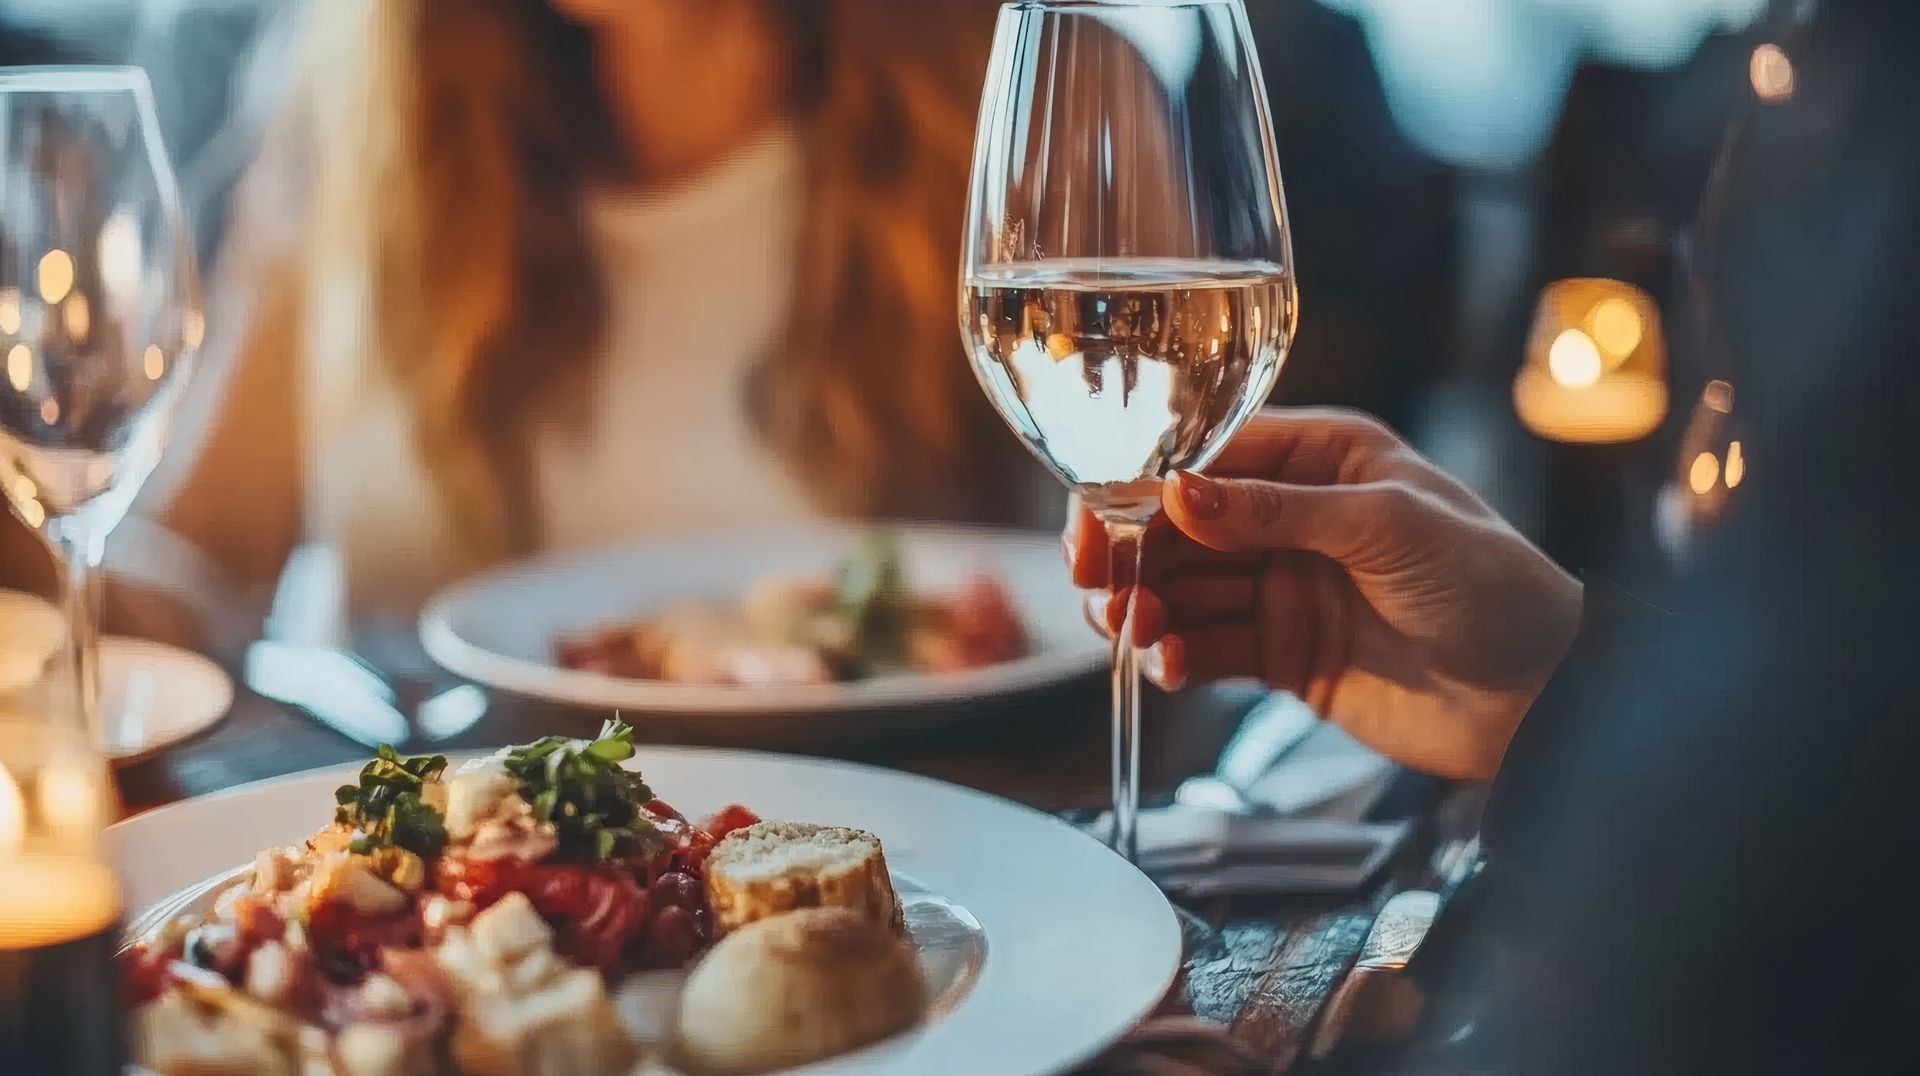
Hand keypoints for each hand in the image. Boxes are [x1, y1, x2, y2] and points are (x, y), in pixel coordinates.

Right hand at [1066, 408, 1582, 778]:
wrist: (1545, 697)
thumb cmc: (1493, 586)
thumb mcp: (1385, 527)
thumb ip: (1275, 512)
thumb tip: (1176, 490)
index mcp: (1322, 461)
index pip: (1206, 460)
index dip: (1142, 488)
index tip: (1098, 522)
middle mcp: (1294, 519)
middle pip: (1179, 529)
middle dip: (1131, 556)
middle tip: (1097, 588)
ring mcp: (1285, 588)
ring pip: (1184, 591)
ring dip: (1145, 610)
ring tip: (1129, 631)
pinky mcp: (1284, 655)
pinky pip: (1208, 650)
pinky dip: (1177, 658)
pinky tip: (1167, 666)